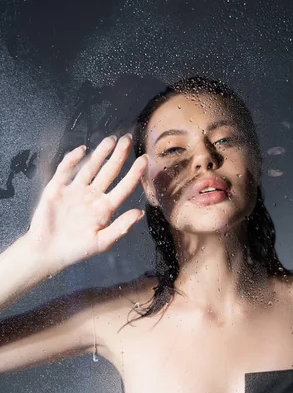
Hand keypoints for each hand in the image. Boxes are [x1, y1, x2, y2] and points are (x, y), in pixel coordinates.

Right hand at [26, 134, 147, 272]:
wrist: (47, 253)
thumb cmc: (76, 250)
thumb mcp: (101, 242)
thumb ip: (120, 227)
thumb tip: (140, 213)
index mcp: (105, 209)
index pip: (123, 187)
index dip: (134, 174)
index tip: (144, 160)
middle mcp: (92, 196)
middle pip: (108, 172)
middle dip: (118, 155)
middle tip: (128, 139)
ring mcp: (75, 191)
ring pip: (90, 167)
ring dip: (100, 153)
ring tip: (110, 140)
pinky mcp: (56, 189)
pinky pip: (65, 171)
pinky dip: (72, 160)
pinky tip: (82, 150)